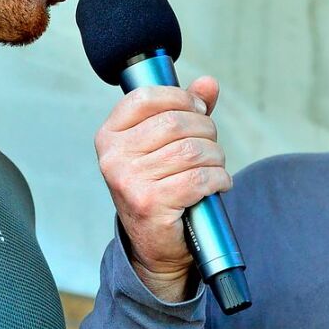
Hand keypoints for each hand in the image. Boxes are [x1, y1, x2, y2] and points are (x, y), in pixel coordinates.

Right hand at [95, 76, 228, 302]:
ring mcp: (129, 181)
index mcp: (110, 136)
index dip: (180, 98)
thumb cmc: (159, 187)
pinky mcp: (151, 204)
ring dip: (215, 157)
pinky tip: (218, 184)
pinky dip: (219, 179)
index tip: (198, 109)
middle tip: (211, 145)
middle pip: (175, 122)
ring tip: (216, 166)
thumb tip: (208, 84)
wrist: (153, 245)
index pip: (146, 98)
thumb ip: (184, 110)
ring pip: (191, 150)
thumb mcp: (164, 145)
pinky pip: (199, 178)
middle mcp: (113, 157)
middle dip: (205, 130)